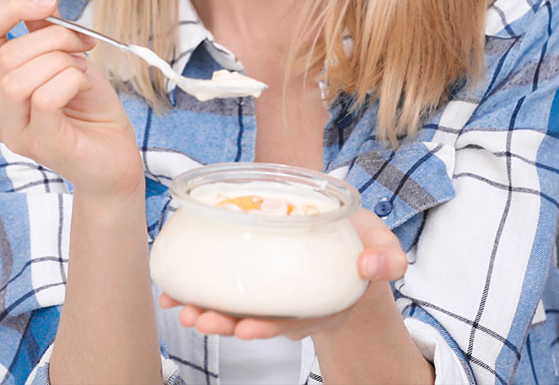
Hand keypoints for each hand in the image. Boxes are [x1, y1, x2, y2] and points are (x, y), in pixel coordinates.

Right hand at [0, 0, 143, 197]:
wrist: (115, 155)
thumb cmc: (89, 107)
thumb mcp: (67, 54)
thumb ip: (42, 21)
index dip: (12, 6)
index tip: (50, 2)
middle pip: (7, 54)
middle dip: (53, 37)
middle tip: (83, 45)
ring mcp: (15, 132)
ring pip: (20, 78)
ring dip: (61, 61)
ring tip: (80, 70)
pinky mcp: (43, 146)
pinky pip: (47, 97)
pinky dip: (71, 80)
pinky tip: (83, 85)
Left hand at [158, 208, 406, 339]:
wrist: (346, 230)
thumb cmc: (362, 240)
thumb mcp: (382, 244)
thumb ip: (385, 257)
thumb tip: (372, 264)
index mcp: (323, 305)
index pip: (293, 322)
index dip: (268, 328)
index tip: (247, 328)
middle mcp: (293, 307)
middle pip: (258, 322)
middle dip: (227, 325)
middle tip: (202, 319)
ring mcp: (272, 296)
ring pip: (236, 311)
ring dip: (207, 312)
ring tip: (183, 308)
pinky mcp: (254, 279)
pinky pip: (223, 290)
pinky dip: (197, 292)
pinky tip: (173, 291)